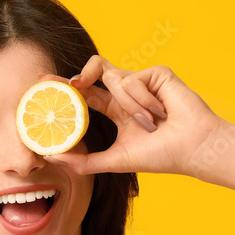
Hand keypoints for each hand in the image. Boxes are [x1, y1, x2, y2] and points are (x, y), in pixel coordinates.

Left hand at [37, 56, 226, 176]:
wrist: (193, 148)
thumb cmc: (161, 156)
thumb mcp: (114, 161)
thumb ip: (83, 161)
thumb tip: (50, 157)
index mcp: (117, 110)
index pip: (85, 95)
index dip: (64, 89)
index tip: (40, 86)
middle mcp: (127, 93)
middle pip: (92, 75)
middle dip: (70, 76)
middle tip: (48, 80)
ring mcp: (142, 81)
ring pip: (114, 80)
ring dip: (130, 107)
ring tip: (150, 123)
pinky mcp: (156, 73)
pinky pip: (132, 80)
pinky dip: (142, 100)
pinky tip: (160, 112)